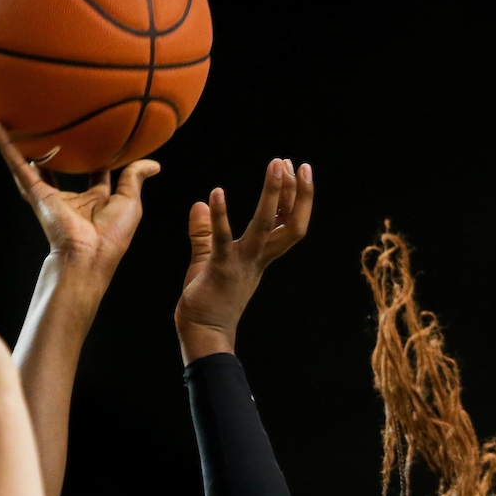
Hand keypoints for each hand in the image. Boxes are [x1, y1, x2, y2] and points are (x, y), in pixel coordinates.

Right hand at [0, 124, 159, 289]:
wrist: (88, 255)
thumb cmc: (112, 236)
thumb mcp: (130, 201)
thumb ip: (135, 178)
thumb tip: (154, 164)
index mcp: (96, 201)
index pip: (96, 173)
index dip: (99, 156)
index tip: (100, 136)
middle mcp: (72, 198)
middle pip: (64, 167)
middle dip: (61, 150)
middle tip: (58, 124)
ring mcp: (51, 196)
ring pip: (37, 163)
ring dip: (28, 145)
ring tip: (20, 121)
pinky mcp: (37, 194)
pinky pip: (19, 166)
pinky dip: (8, 148)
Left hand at [175, 158, 312, 363]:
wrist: (203, 334)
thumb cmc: (207, 301)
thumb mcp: (207, 260)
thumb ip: (204, 232)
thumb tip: (198, 204)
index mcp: (261, 257)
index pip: (289, 224)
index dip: (297, 198)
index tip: (295, 169)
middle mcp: (258, 259)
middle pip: (291, 225)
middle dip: (297, 194)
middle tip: (293, 162)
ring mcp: (241, 264)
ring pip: (265, 226)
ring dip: (273, 194)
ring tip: (277, 163)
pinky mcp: (220, 269)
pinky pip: (222, 239)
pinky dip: (221, 216)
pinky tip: (217, 191)